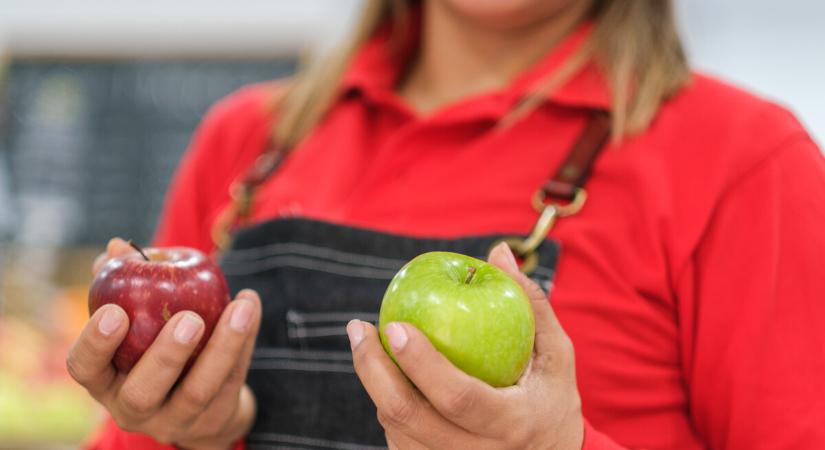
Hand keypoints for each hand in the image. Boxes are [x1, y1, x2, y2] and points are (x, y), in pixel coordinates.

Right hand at [69, 238, 261, 449]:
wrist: (198, 398)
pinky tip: (250, 305)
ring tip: (239, 309)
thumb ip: (124, 280)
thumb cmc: (152, 342)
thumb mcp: (135, 316)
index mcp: (104, 380)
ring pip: (197, 392)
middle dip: (165, 356)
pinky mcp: (214, 417)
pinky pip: (231, 381)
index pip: (85, 368)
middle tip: (189, 319)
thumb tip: (117, 246)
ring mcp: (175, 419)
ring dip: (222, 347)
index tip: (115, 311)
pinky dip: (244, 342)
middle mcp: (133, 408)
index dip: (95, 343)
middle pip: (143, 393)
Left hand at [348, 242, 582, 449]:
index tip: (393, 323)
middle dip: (372, 369)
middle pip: (408, 416)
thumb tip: (498, 252)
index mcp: (512, 423)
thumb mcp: (556, 354)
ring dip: (375, 384)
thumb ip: (531, 303)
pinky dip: (386, 405)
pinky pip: (397, 441)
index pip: (457, 396)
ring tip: (367, 344)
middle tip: (358, 328)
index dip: (421, 362)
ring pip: (396, 429)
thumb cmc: (553, 397)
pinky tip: (385, 375)